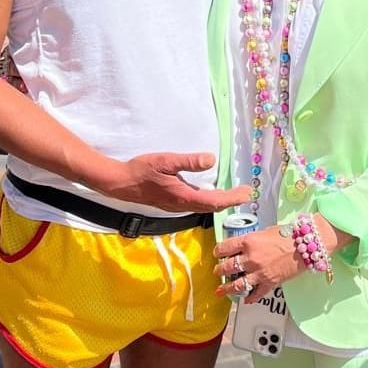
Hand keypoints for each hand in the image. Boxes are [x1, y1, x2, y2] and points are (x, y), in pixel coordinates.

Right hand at [93, 152, 250, 213]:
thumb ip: (189, 162)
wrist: (121, 183)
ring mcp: (176, 206)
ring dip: (220, 202)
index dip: (232, 198)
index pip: (215, 201)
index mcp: (184, 196)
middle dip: (230, 201)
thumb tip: (211, 160)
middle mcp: (182, 205)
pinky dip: (209, 201)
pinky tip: (211, 194)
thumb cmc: (142, 170)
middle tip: (246, 193)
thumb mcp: (166, 161)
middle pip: (212, 207)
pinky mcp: (172, 203)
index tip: (247, 193)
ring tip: (234, 194)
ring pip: (204, 208)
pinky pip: (196, 205)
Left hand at [212, 225, 299, 302]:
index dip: (218, 251)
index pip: (224, 248)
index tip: (217, 254)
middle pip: (227, 267)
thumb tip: (245, 245)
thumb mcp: (266, 231)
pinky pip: (256, 294)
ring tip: (221, 290)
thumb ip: (253, 240)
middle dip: (220, 270)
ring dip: (227, 288)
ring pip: (236, 285)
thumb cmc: (289, 234)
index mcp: (248, 242)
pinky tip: (246, 300)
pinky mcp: (269, 283)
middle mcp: (250, 258)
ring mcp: (259, 273)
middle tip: (218, 271)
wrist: (306, 245)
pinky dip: (250, 298)